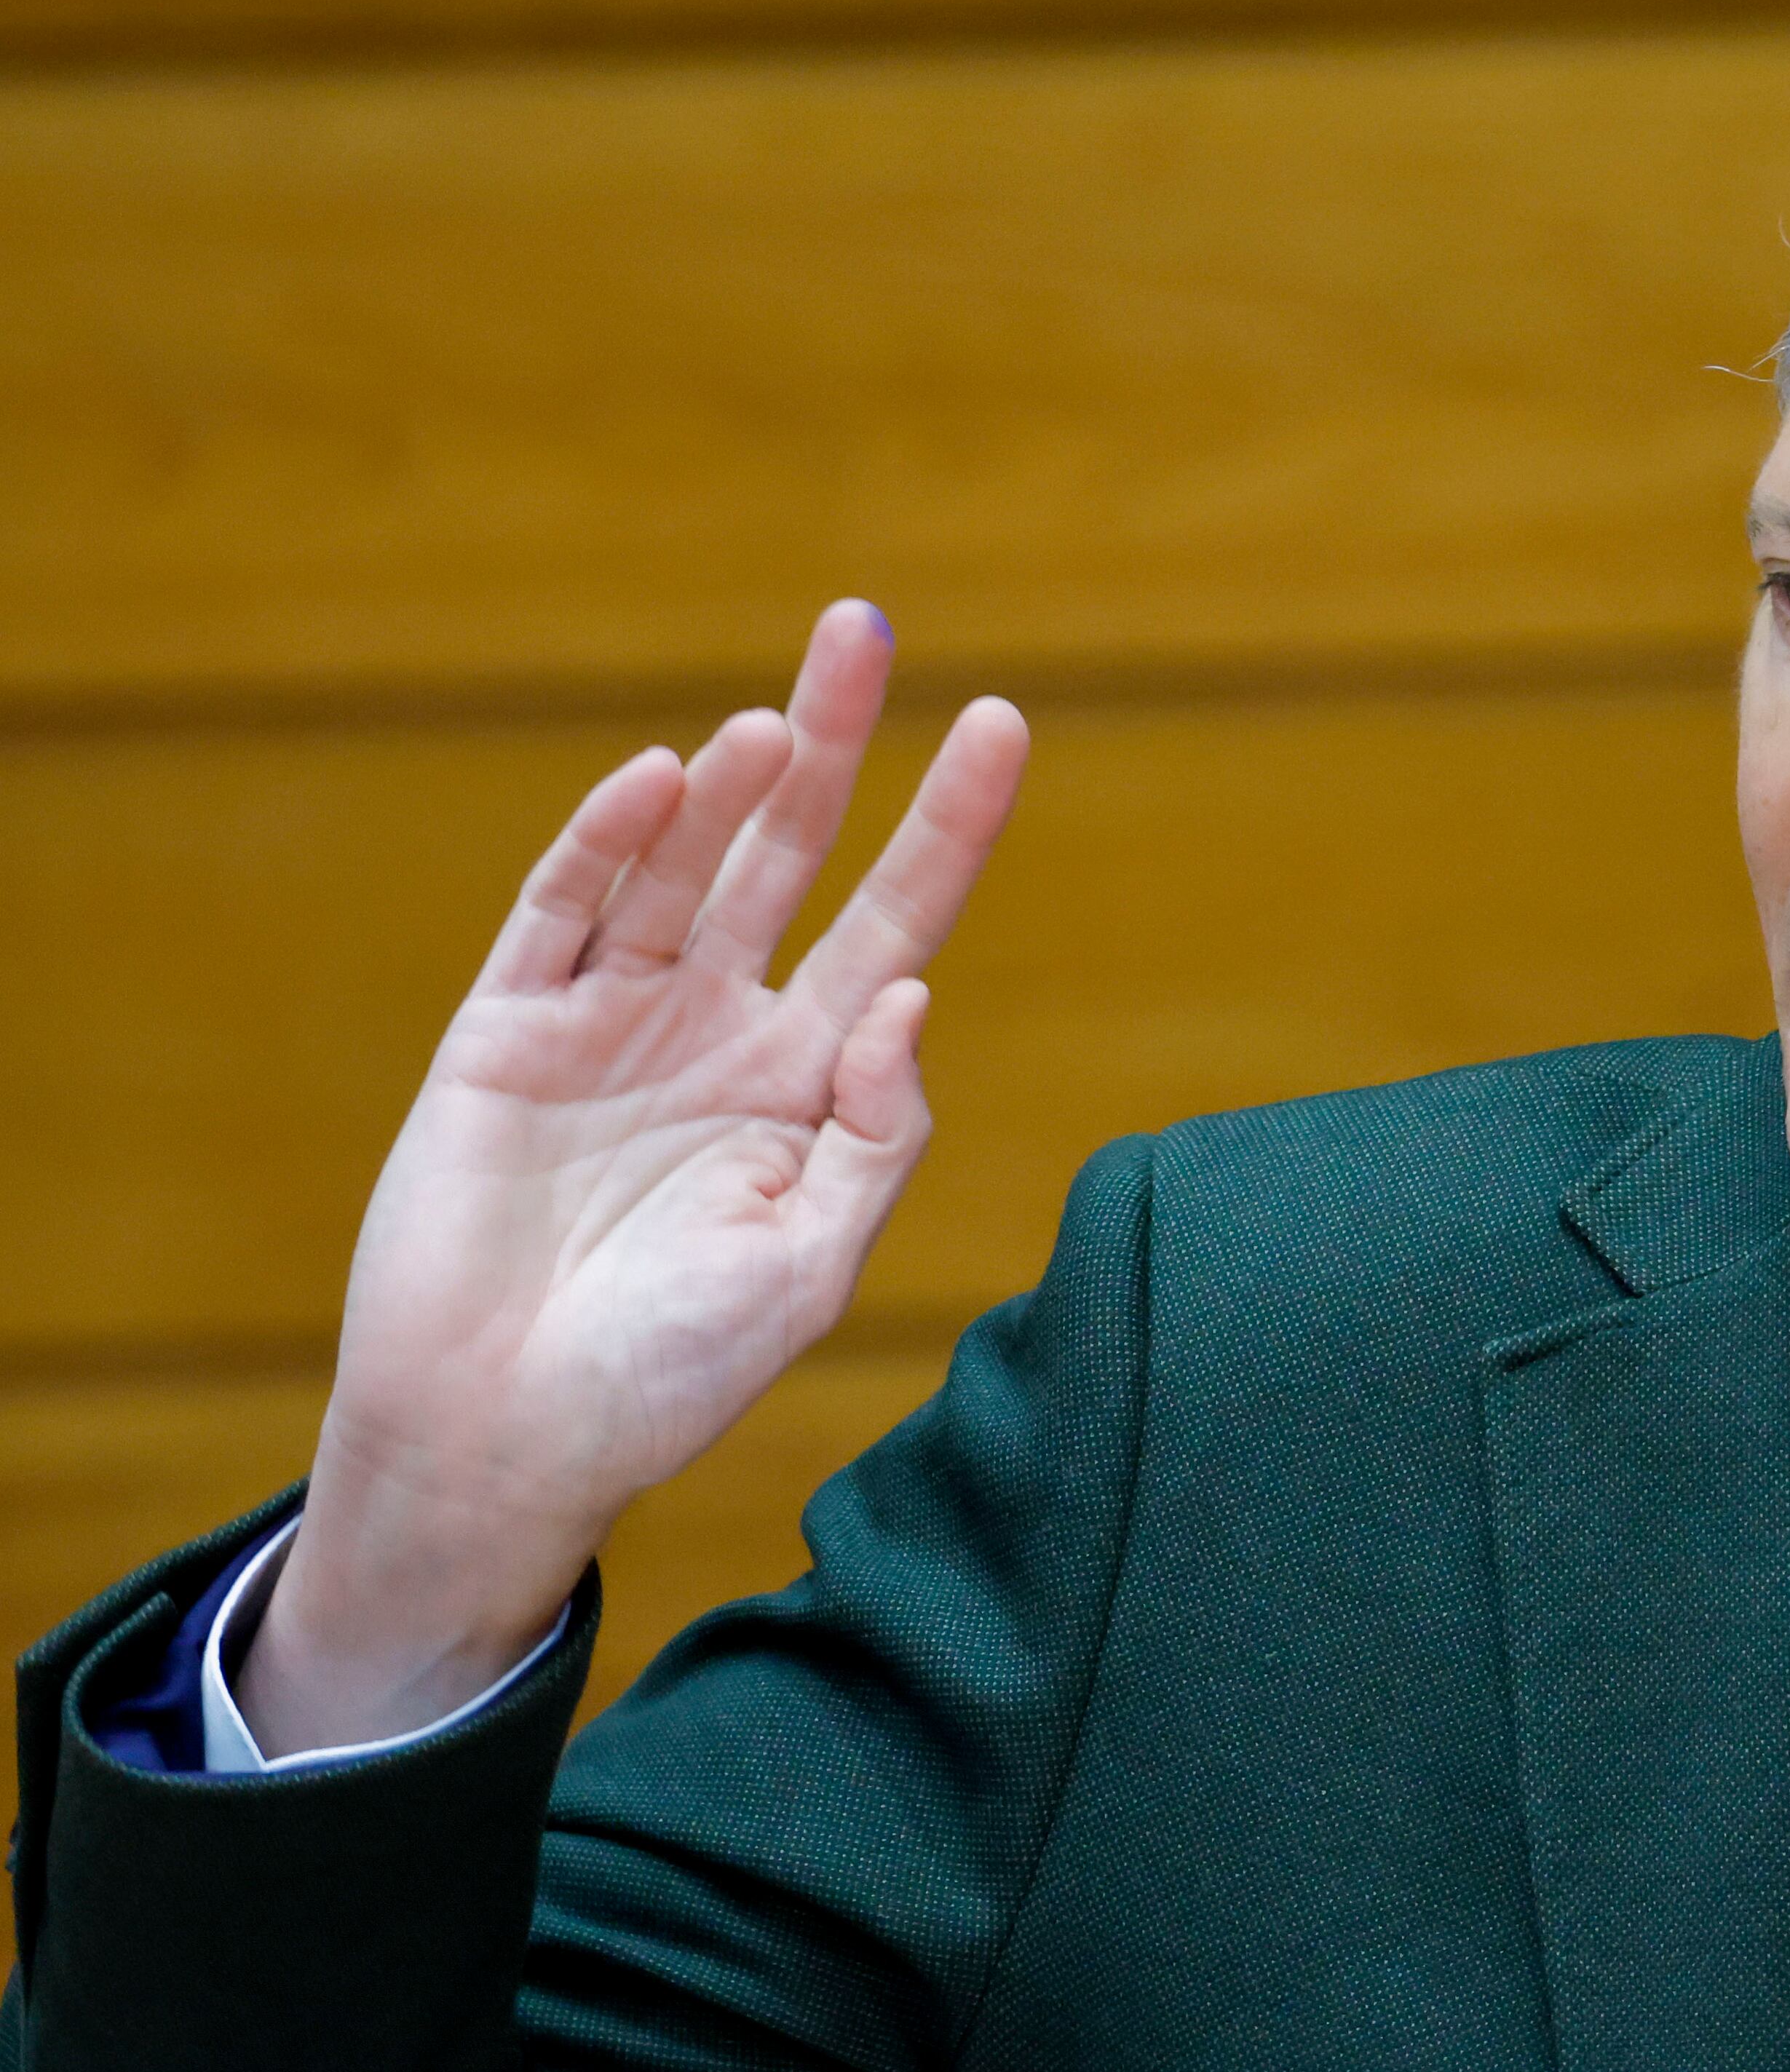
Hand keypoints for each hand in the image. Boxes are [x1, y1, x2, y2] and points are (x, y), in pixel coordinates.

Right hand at [241, 603, 1028, 1752]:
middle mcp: (717, 1027)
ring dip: (729, 788)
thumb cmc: (667, 1375)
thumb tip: (914, 997)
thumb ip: (875, 1135)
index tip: (1002, 723)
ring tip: (782, 719)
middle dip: (832, 743)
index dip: (949, 826)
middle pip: (790, 853)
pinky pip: (562, 914)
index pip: (900, 922)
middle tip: (864, 627)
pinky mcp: (505, 1035)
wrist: (504, 1445)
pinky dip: (607, 845)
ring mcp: (609, 1022)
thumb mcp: (811, 1266)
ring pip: (680, 865)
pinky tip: (662, 783)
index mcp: (807, 1079)